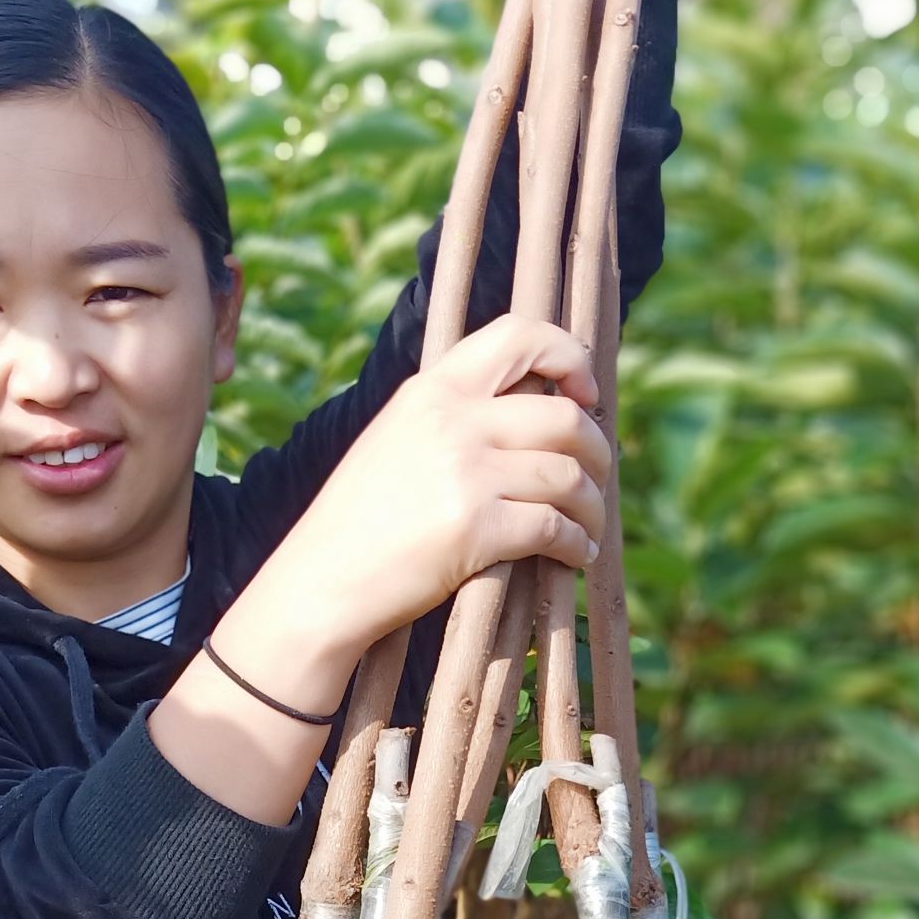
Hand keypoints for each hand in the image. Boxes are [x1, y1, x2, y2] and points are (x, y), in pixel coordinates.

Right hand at [282, 314, 612, 656]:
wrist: (320, 582)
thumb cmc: (359, 521)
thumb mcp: (395, 438)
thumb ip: (453, 415)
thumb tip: (532, 413)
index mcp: (433, 389)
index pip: (520, 335)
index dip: (569, 357)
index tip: (584, 397)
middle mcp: (453, 421)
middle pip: (565, 418)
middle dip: (598, 452)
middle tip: (598, 479)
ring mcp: (466, 474)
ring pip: (569, 476)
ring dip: (593, 506)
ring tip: (591, 527)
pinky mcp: (476, 529)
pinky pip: (555, 528)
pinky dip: (578, 544)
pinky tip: (577, 555)